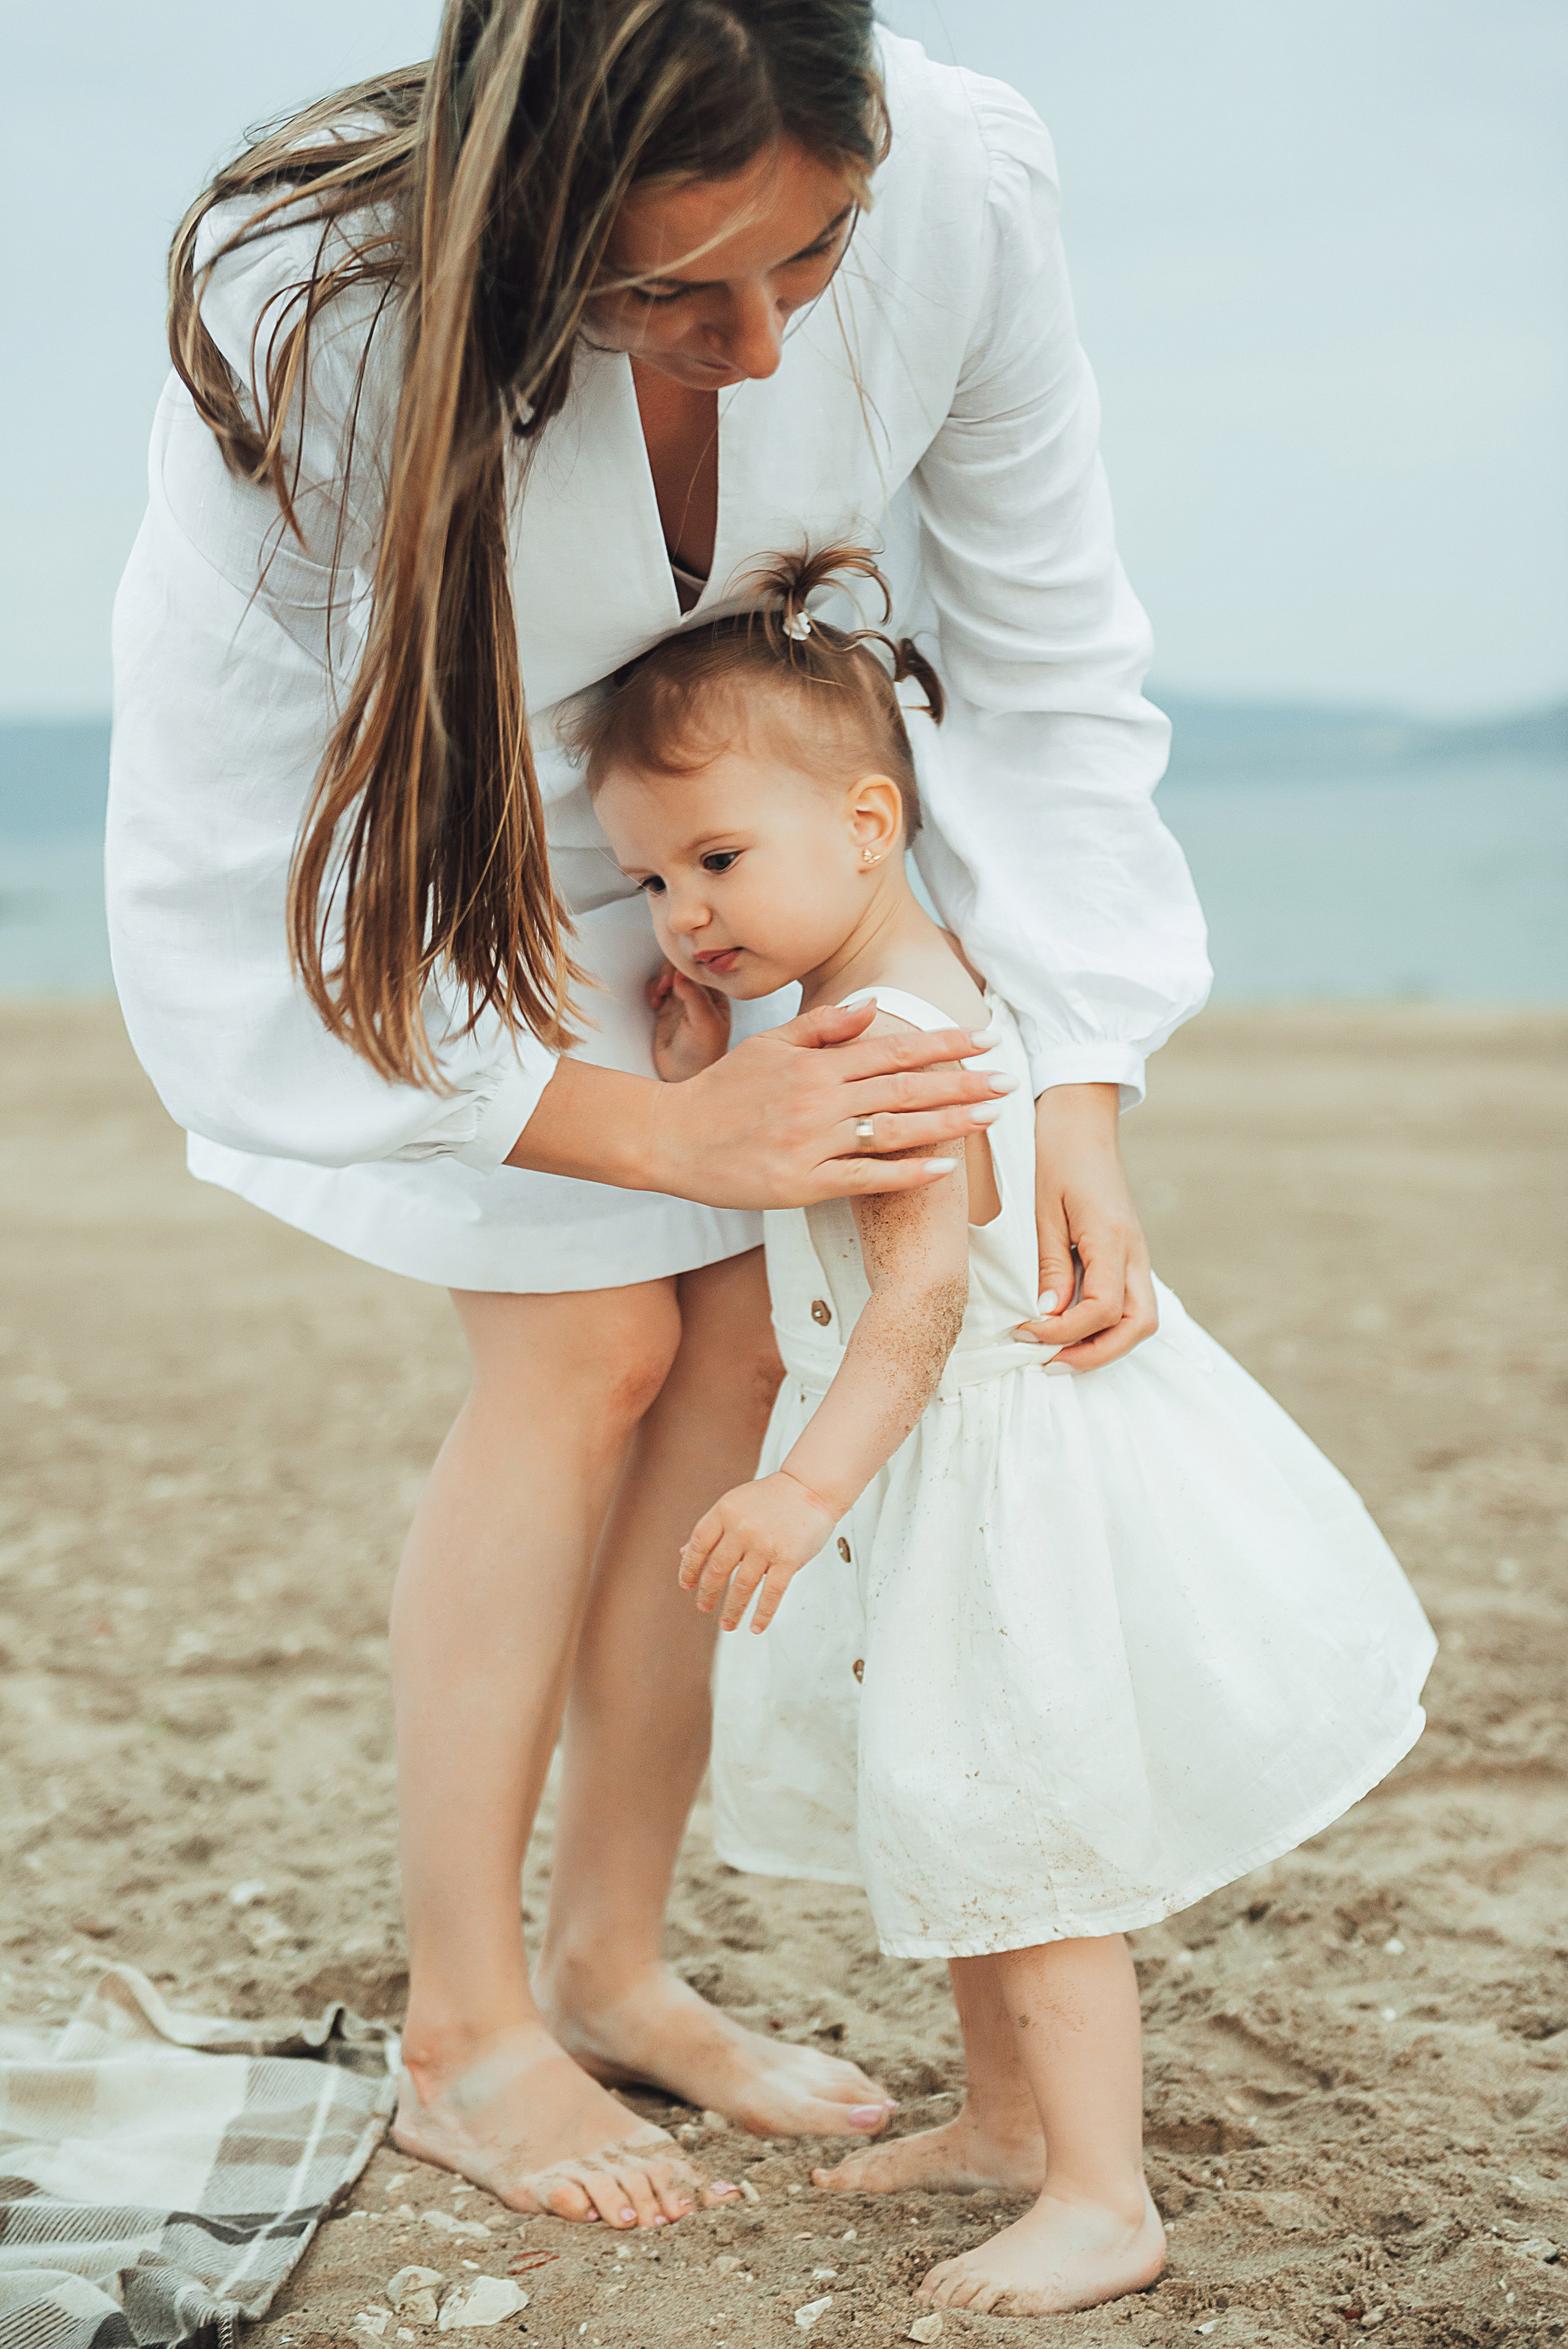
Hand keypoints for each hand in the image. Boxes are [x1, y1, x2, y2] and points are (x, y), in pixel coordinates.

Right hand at [643, 998, 1011, 1207]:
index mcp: (815, 1065)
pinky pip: (866, 1178)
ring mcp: (813, 1143)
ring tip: (989, 1118)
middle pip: (904, 1088)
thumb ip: (823, 1027)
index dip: (942, 1044)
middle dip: (961, 1083)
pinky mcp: (803, 1183)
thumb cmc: (721, 1091)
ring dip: (947, 1123)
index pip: (892, 1048)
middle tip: (1006, 1082)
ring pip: (894, 1130)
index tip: (982, 1040)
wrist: (671, 1138)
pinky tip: (944, 1166)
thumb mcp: (769, 1046)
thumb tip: (872, 1008)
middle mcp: (819, 1100)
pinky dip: (907, 1172)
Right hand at [648, 960, 730, 1082]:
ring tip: (659, 995)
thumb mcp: (705, 1023)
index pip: (701, 969)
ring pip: (667, 975)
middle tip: (665, 986)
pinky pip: (656, 988)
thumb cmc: (703, 1053)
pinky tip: (655, 1002)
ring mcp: (681, 1000)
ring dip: (660, 980)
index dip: (686, 967)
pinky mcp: (666, 1008)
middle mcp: (699, 995)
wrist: (684, 1075)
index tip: (677, 976)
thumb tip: (680, 973)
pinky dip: (652, 990)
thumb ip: (694, 996)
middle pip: (681, 968)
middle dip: (670, 973)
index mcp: (715, 995)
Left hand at [679, 1471, 841, 1631]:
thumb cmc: (773, 1497)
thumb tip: (684, 1553)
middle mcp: (742, 1528)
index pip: (699, 1545)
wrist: (811, 1487)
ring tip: (727, 1624)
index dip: (689, 1567)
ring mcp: (765, 1545)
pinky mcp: (788, 1558)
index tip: (687, 1585)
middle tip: (704, 1607)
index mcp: (725, 1512)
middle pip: (717, 1569)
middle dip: (708, 1593)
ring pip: (742, 1586)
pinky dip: (762, 1613)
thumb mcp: (734, 1505)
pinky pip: (772, 1593)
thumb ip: (712, 1529)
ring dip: (732, 1610)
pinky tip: (756, 1626)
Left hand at [1013, 1083, 1157, 1371]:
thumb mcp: (1043, 1211)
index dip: (1066, 1332)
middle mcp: (1135, 1252)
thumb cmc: (1057, 1158)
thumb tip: (1047, 1315)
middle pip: (1139, 1325)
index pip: (1104, 1309)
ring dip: (1104, 1345)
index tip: (1026, 1331)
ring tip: (1058, 1353)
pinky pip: (1130, 1302)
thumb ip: (1049, 1265)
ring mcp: (1137, 1254)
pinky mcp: (1129, 1254)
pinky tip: (1070, 1327)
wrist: (1081, 1123)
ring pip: (1141, 1319)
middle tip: (1050, 1363)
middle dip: (1097, 1354)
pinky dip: (1106, 1326)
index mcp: (1113, 1239)